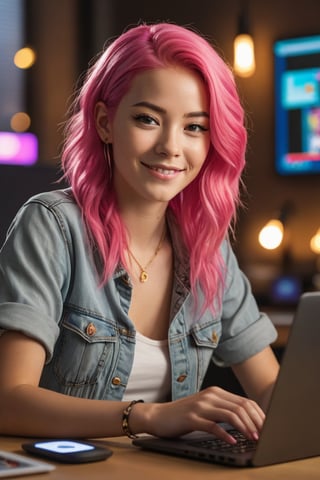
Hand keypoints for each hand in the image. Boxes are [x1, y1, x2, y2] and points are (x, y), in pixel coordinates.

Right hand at [142, 387, 264, 443]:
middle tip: (264, 435)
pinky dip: (225, 434)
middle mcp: (210, 396)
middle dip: (256, 422)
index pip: (245, 401)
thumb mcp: (206, 409)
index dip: (259, 415)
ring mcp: (201, 406)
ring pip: (230, 414)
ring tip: (252, 438)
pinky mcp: (192, 418)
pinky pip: (213, 426)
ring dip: (245, 428)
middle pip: (241, 407)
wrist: (159, 415)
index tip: (267, 427)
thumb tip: (248, 422)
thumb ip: (224, 411)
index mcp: (216, 392)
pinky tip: (232, 441)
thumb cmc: (184, 415)